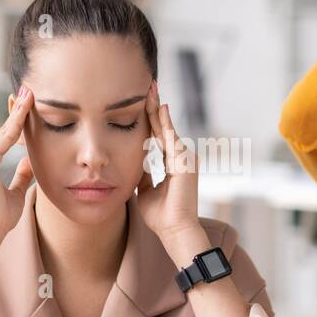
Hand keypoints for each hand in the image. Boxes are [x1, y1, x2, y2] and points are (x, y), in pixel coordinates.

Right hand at [0, 85, 35, 237]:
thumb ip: (21, 175)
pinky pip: (5, 137)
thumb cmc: (0, 216)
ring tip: (30, 92)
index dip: (17, 121)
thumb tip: (30, 162)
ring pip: (5, 130)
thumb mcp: (16, 191)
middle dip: (19, 111)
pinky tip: (26, 108)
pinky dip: (16, 121)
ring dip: (19, 111)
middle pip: (4, 129)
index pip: (5, 136)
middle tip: (30, 90)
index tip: (29, 105)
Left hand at [135, 81, 204, 257]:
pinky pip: (171, 138)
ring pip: (167, 129)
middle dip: (154, 107)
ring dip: (158, 109)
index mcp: (173, 163)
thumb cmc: (161, 216)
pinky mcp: (185, 162)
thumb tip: (131, 164)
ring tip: (150, 90)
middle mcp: (181, 157)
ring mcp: (185, 158)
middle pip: (163, 127)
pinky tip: (159, 107)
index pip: (158, 135)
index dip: (150, 119)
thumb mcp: (145, 190)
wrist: (175, 230)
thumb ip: (142, 175)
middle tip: (148, 86)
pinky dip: (165, 122)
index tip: (142, 102)